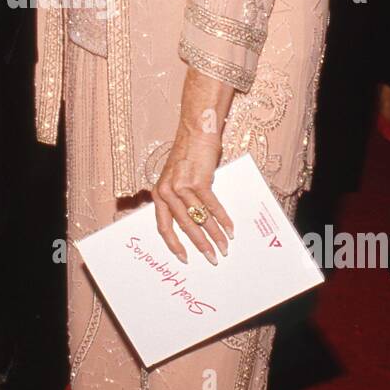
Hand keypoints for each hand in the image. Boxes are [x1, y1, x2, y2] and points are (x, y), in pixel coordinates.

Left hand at [153, 131, 232, 265]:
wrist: (196, 131)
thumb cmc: (188, 154)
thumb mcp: (175, 177)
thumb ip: (179, 198)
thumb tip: (195, 223)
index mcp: (159, 194)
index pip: (164, 227)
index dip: (174, 245)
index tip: (184, 258)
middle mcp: (167, 192)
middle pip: (185, 226)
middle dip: (200, 245)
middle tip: (212, 258)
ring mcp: (182, 186)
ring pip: (200, 219)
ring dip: (215, 235)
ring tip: (225, 247)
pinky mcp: (198, 181)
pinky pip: (212, 206)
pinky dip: (223, 219)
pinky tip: (230, 229)